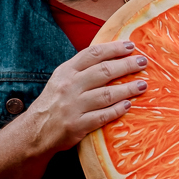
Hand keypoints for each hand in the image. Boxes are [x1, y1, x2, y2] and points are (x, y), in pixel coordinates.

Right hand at [0, 41, 145, 178]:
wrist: (35, 131)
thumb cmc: (55, 102)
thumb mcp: (62, 79)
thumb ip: (82, 68)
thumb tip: (113, 55)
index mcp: (66, 71)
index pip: (93, 54)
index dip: (113, 48)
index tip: (131, 46)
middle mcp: (69, 86)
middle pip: (103, 72)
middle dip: (126, 65)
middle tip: (143, 62)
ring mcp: (73, 106)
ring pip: (106, 94)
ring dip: (128, 88)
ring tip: (143, 85)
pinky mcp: (77, 125)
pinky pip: (102, 116)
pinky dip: (117, 110)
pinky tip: (129, 105)